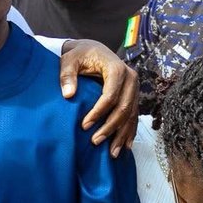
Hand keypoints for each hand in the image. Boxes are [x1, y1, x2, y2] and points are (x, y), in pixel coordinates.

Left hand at [59, 40, 138, 155]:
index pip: (110, 95)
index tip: (84, 125)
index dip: (98, 112)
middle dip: (110, 127)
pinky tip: (125, 146)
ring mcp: (134, 87)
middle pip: (124, 107)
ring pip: (131, 115)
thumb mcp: (69, 60)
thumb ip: (67, 75)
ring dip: (121, 134)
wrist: (93, 49)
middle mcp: (131, 78)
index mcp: (116, 69)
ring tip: (111, 153)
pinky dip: (129, 131)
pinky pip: (134, 115)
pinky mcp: (134, 95)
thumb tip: (68, 94)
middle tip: (95, 141)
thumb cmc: (80, 55)